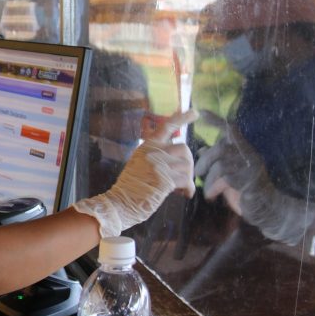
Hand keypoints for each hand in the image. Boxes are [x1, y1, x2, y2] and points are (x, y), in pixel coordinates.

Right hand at [74, 109, 196, 236]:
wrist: (119, 202)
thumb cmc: (131, 187)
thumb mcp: (140, 163)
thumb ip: (156, 156)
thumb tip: (177, 158)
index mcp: (147, 146)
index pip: (165, 126)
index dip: (181, 118)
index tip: (195, 112)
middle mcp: (153, 152)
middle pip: (184, 149)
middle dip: (187, 165)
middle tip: (181, 179)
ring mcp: (158, 165)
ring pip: (187, 166)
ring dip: (187, 179)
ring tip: (178, 189)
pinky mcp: (164, 180)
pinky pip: (186, 180)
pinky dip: (188, 189)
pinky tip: (183, 194)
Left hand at [194, 117, 314, 244]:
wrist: (268, 212)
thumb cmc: (247, 193)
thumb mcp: (231, 175)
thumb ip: (219, 162)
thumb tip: (202, 150)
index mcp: (246, 151)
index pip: (231, 130)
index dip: (217, 121)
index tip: (202, 112)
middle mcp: (250, 155)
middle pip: (220, 148)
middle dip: (204, 160)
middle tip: (198, 173)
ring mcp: (251, 168)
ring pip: (220, 164)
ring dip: (209, 178)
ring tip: (207, 190)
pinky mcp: (248, 181)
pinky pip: (224, 179)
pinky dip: (213, 188)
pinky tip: (212, 196)